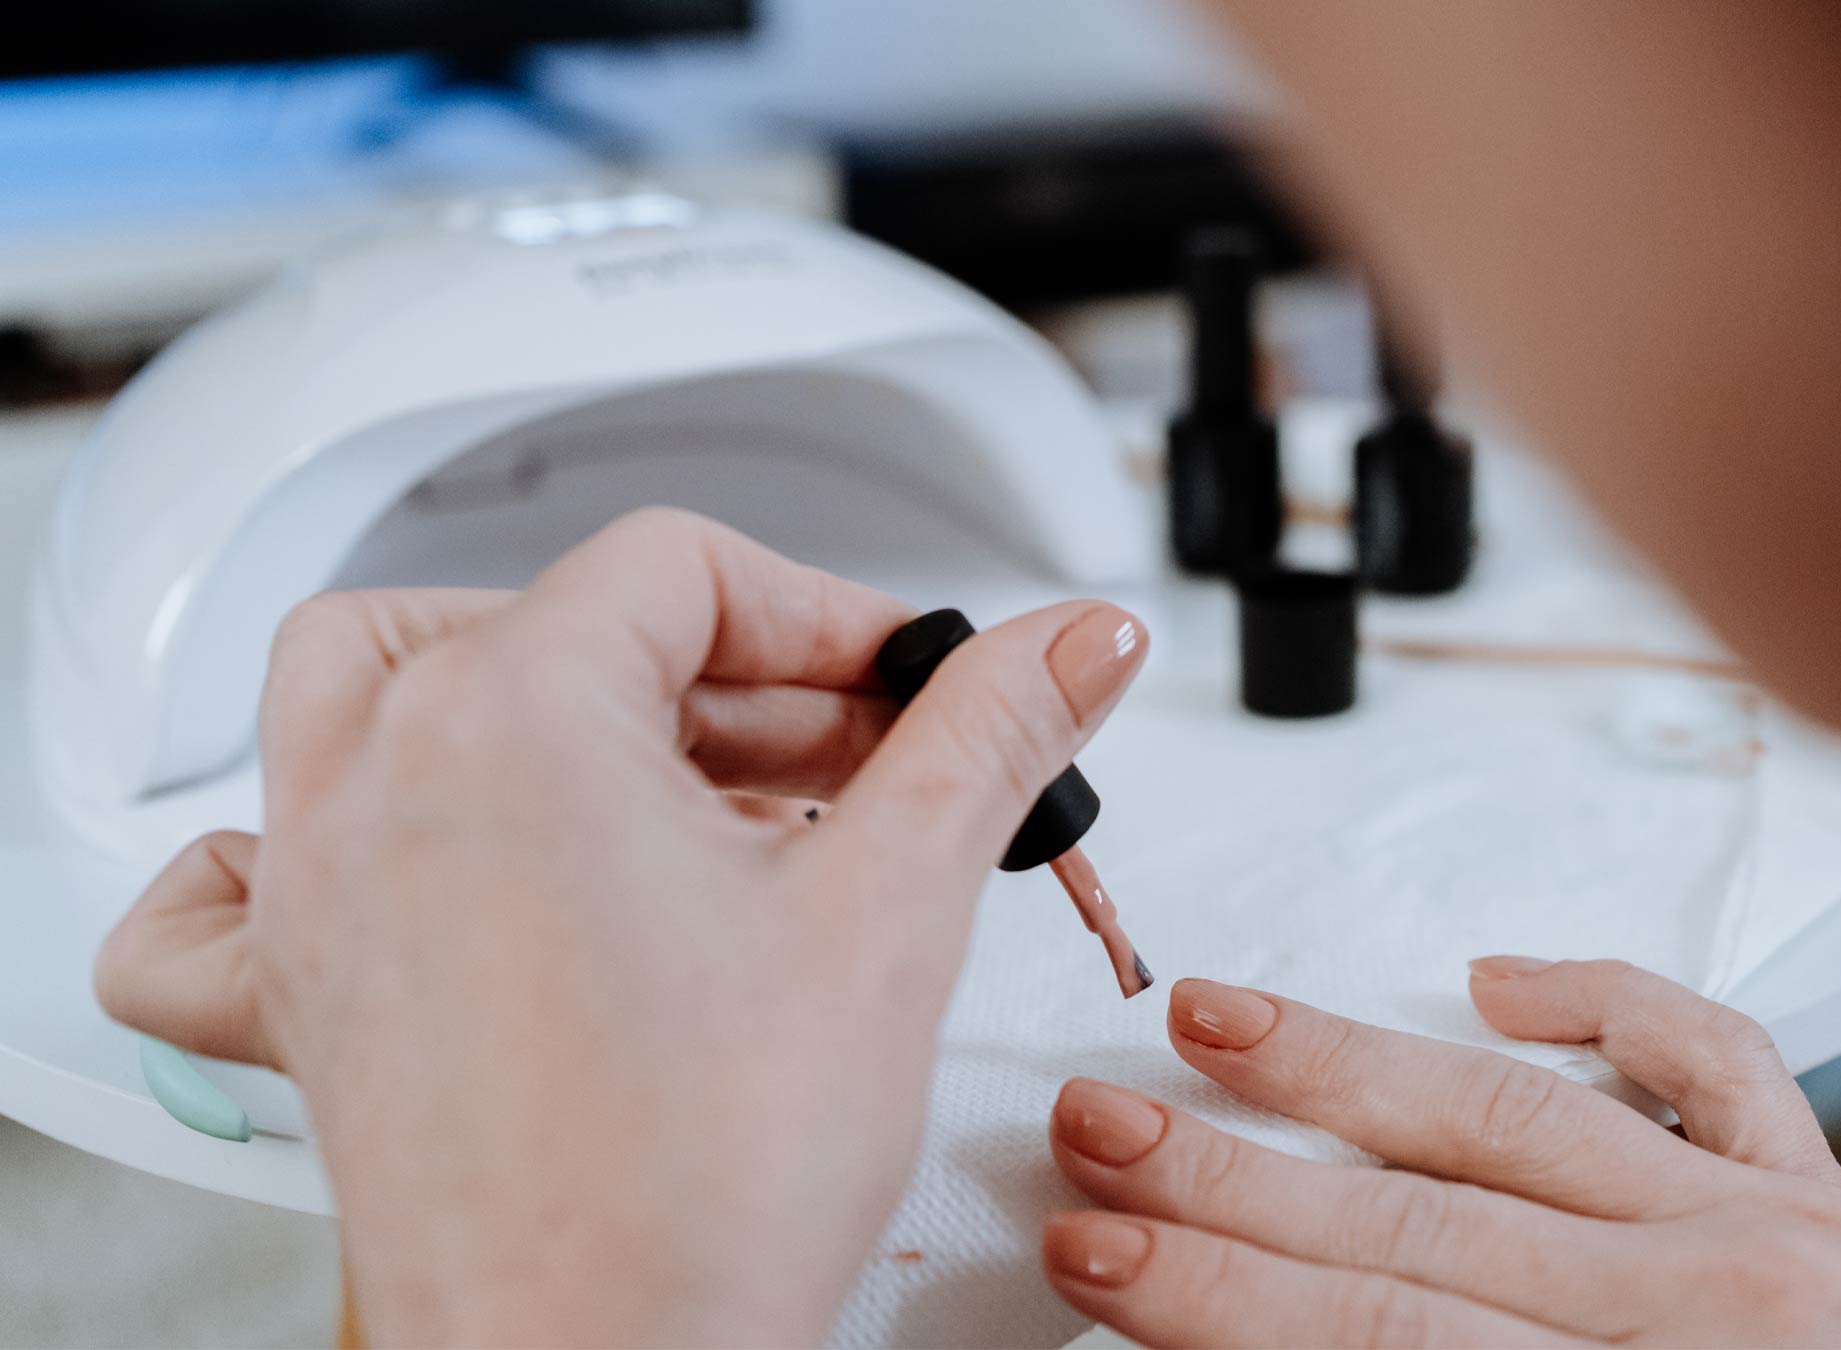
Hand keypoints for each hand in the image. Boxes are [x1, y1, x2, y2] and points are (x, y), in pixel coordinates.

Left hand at [94, 509, 1148, 1344]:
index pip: (686, 569)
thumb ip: (988, 737)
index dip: (830, 615)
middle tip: (852, 759)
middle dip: (733, 677)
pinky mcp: (305, 994)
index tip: (909, 689)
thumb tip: (1073, 644)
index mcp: (510, 717)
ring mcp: (320, 887)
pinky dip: (295, 841)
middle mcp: (380, 779)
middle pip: (561, 622)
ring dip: (522, 690)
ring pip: (373, 687)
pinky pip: (221, 884)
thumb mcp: (890, 908)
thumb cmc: (705, 1189)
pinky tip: (405, 857)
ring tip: (659, 765)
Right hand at [1045, 959, 1840, 1346]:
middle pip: (1414, 1228)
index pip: (1381, 1338)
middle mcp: (1708, 1307)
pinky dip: (1611, 1001)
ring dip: (1350, 1069)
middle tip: (1097, 1130)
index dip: (1217, 1294)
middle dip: (1233, 1180)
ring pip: (1520, 1118)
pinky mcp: (1828, 1198)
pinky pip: (1717, 1068)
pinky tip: (1505, 973)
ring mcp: (1768, 1233)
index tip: (1099, 1249)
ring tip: (1216, 1021)